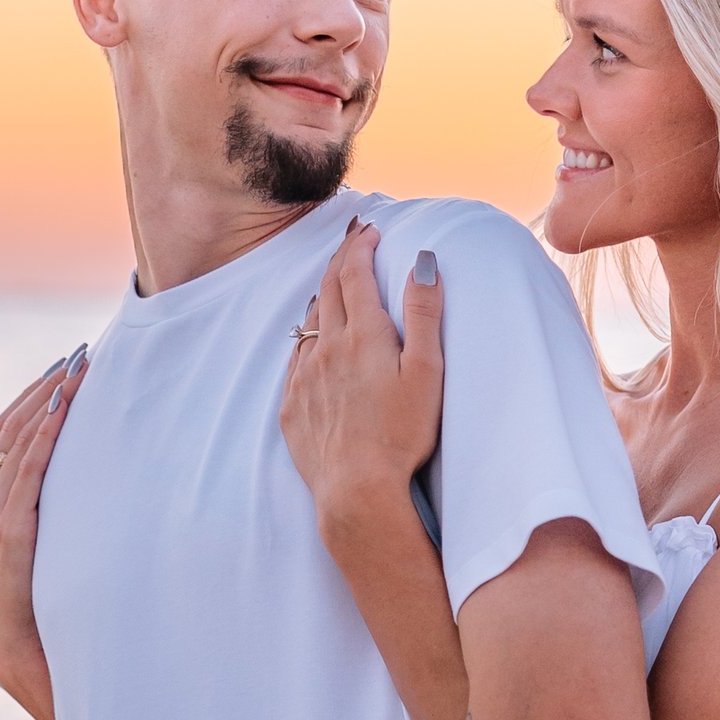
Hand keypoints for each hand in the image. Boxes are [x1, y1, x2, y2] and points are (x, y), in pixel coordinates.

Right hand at [0, 348, 83, 719]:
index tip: (61, 366)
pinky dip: (45, 438)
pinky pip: (29, 474)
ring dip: (48, 402)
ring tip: (78, 370)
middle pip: (9, 427)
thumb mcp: (7, 541)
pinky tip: (63, 412)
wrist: (11, 651)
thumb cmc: (21, 598)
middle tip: (78, 355)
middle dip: (44, 388)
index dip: (30, 397)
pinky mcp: (10, 534)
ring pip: (17, 443)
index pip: (2, 432)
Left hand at [280, 228, 443, 538]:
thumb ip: (425, 313)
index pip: (355, 273)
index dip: (360, 246)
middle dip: (340, 259)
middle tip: (351, 242)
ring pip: (308, 322)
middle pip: (327, 289)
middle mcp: (327, 348)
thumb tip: (424, 260)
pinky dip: (307, 338)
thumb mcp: (428, 371)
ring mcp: (305, 376)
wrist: (357, 489)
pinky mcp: (292, 405)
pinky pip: (296, 358)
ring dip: (322, 296)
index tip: (368, 230)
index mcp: (363, 335)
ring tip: (333, 285)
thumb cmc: (402, 434)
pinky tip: (314, 342)